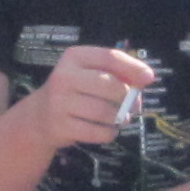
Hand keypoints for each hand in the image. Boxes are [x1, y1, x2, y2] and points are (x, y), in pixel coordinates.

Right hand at [37, 45, 155, 152]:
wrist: (40, 117)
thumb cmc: (75, 91)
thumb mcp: (90, 73)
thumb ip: (118, 72)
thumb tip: (146, 78)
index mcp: (74, 57)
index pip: (109, 57)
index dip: (133, 67)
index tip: (149, 78)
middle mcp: (64, 76)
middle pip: (109, 85)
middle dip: (128, 97)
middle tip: (135, 106)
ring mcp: (59, 103)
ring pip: (104, 111)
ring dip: (120, 118)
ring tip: (120, 118)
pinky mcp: (60, 126)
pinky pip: (97, 132)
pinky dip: (109, 133)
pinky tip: (108, 129)